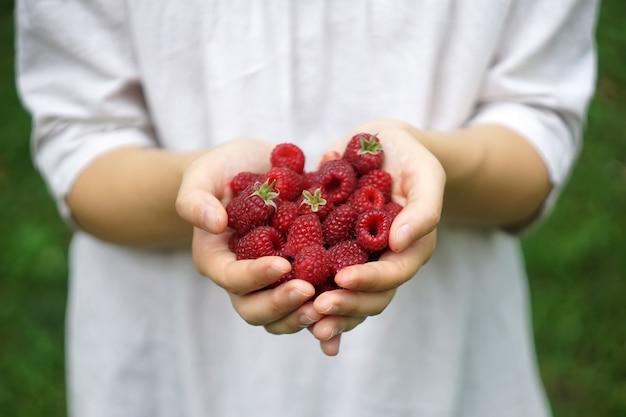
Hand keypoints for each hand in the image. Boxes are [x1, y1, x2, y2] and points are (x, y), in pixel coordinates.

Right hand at [176, 138, 324, 334]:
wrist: (255, 166)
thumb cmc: (222, 169)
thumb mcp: (202, 175)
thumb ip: (195, 199)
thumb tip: (213, 224)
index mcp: (217, 259)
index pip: (231, 278)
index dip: (254, 276)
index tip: (281, 264)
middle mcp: (243, 277)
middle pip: (254, 309)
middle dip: (281, 305)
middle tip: (309, 293)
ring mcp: (272, 280)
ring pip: (283, 315)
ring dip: (305, 316)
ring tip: (331, 304)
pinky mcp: (299, 272)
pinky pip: (310, 299)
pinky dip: (327, 307)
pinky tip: (350, 301)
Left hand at [308, 120, 445, 354]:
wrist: (381, 145)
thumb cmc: (409, 157)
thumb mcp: (425, 175)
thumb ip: (423, 209)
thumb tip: (399, 243)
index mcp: (408, 249)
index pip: (392, 275)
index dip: (369, 281)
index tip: (343, 279)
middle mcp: (382, 261)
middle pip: (368, 297)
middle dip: (345, 305)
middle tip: (318, 308)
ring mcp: (356, 259)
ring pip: (344, 295)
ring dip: (325, 311)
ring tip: (302, 317)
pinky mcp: (331, 249)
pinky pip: (319, 276)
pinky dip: (306, 293)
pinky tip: (285, 301)